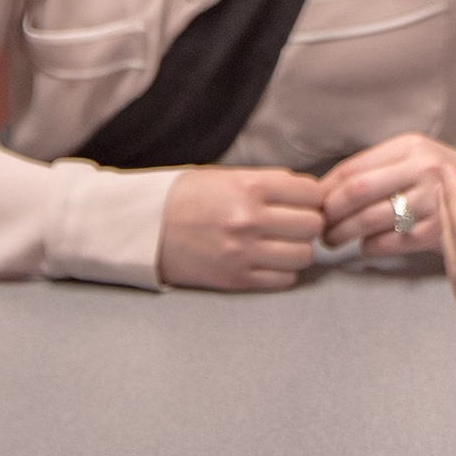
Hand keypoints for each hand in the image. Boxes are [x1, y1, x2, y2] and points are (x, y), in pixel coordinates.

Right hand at [157, 168, 324, 290]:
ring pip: (304, 255)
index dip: (312, 198)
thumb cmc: (187, 197)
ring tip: (282, 244)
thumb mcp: (227, 176)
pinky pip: (283, 280)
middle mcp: (250, 219)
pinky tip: (269, 261)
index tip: (303, 202)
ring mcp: (244, 252)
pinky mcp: (236, 279)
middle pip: (313, 225)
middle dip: (309, 223)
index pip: (312, 193)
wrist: (143, 228)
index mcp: (250, 186)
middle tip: (294, 224)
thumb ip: (269, 183)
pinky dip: (283, 271)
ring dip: (298, 249)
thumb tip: (308, 193)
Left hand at [320, 134, 455, 254]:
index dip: (324, 191)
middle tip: (318, 228)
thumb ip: (380, 168)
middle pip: (355, 192)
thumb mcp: (420, 158)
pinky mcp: (440, 230)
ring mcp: (432, 200)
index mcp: (410, 146)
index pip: (351, 168)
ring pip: (368, 220)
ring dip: (343, 235)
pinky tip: (368, 247)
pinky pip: (389, 243)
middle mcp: (422, 168)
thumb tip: (326, 191)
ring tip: (334, 241)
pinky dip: (370, 248)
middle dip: (328, 215)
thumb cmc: (453, 181)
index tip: (312, 205)